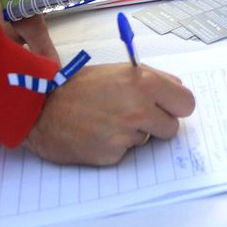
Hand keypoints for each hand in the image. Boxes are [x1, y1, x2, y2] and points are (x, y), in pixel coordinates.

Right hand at [23, 63, 195, 165]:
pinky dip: (115, 145)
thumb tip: (177, 89)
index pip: (187, 103)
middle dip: (158, 124)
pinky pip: (126, 152)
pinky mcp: (112, 154)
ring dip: (133, 133)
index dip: (176, 107)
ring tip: (107, 120)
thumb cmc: (77, 86)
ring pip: (147, 139)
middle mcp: (139, 109)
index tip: (167, 108)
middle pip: (172, 127)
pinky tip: (97, 134)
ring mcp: (125, 134)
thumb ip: (151, 79)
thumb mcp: (118, 71)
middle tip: (136, 116)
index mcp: (144, 83)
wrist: (40, 108)